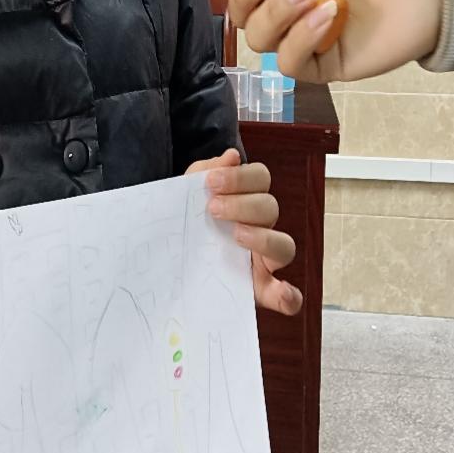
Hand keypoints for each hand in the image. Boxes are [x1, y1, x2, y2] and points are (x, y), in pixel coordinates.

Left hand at [186, 149, 300, 315]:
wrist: (163, 264)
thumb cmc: (182, 225)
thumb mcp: (186, 196)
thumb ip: (205, 172)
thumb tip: (231, 156)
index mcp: (246, 201)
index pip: (261, 179)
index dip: (241, 177)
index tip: (211, 182)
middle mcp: (260, 227)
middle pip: (271, 207)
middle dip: (243, 204)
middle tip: (213, 209)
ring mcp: (263, 261)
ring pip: (284, 245)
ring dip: (264, 238)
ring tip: (236, 235)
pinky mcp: (258, 290)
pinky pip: (288, 296)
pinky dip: (290, 295)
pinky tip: (283, 292)